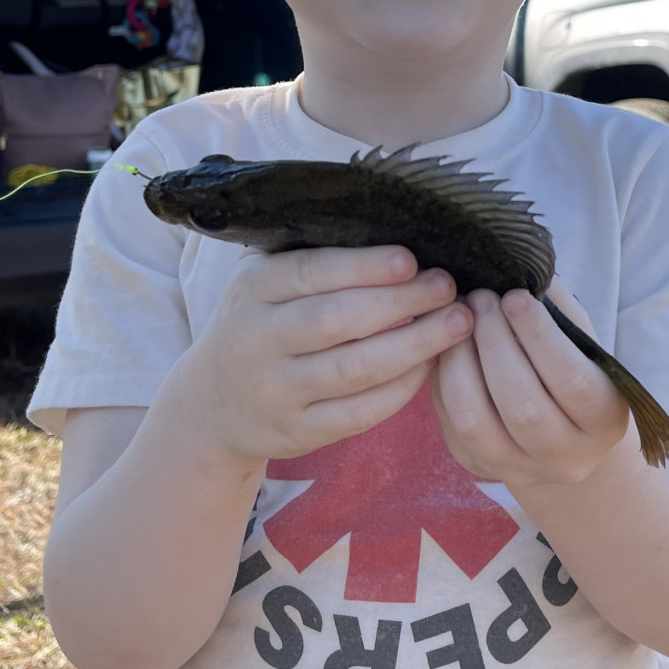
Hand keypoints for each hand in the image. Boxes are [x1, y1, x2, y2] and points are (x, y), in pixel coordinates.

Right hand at [159, 245, 470, 468]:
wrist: (212, 406)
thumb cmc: (260, 326)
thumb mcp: (264, 283)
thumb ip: (313, 260)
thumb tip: (396, 235)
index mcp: (252, 289)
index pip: (311, 272)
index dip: (364, 266)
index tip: (411, 260)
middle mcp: (258, 340)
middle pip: (337, 320)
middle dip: (401, 302)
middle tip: (448, 288)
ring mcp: (276, 391)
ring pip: (354, 369)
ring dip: (414, 346)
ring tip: (457, 324)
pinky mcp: (296, 433)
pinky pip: (358, 413)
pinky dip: (400, 390)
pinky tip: (429, 367)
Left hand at [434, 275, 630, 489]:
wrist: (558, 434)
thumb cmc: (572, 370)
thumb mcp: (581, 342)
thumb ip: (557, 309)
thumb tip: (520, 263)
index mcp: (605, 420)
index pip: (571, 381)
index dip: (539, 337)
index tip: (514, 297)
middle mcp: (567, 456)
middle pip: (522, 405)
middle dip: (494, 343)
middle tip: (479, 298)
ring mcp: (520, 468)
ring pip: (477, 421)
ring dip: (460, 361)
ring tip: (457, 318)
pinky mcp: (479, 466)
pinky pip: (451, 424)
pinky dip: (442, 379)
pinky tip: (445, 345)